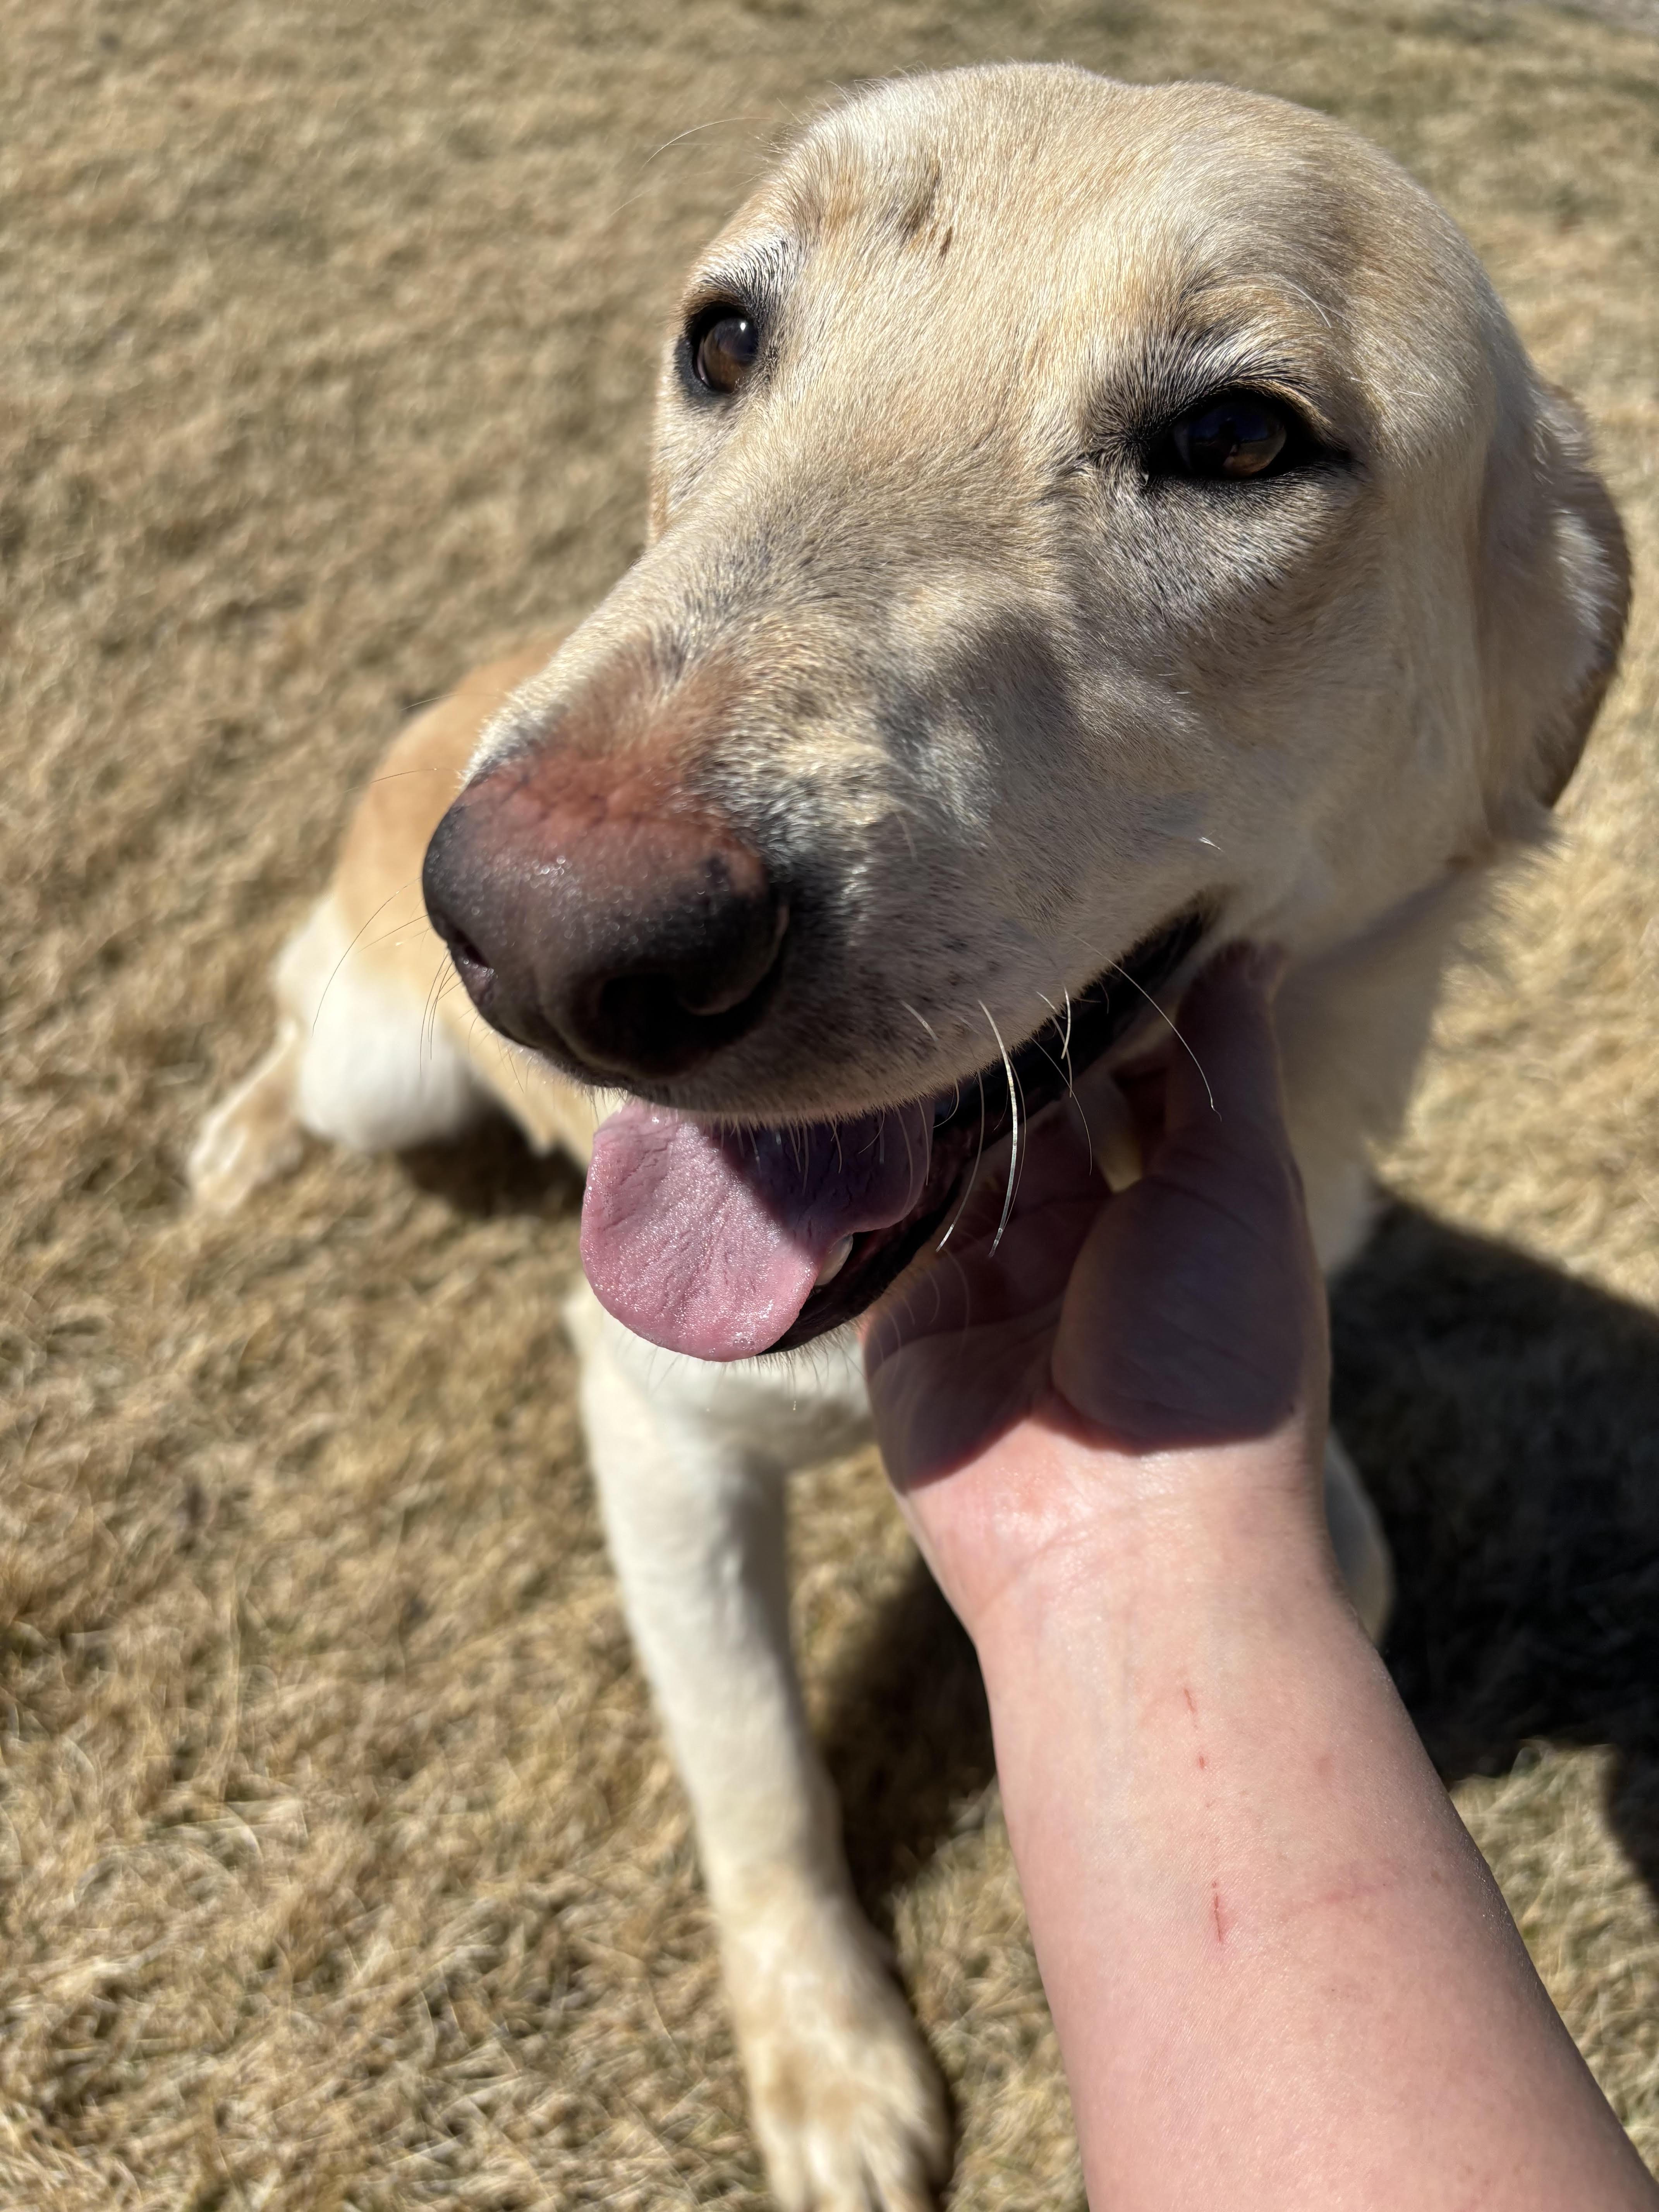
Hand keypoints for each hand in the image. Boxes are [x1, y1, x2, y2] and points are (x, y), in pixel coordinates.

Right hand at [862, 947, 1330, 1637]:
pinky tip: (839, 1079)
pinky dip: (865, 1163)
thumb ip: (1228, 1066)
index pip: (1135, 1075)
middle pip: (1032, 1105)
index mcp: (1180, 1208)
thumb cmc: (1215, 1363)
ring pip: (946, 1153)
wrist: (1126, 1553)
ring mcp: (989, 1281)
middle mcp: (1084, 1238)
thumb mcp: (1241, 1187)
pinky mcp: (907, 1323)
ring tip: (885, 981)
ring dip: (924, 1088)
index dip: (1104, 999)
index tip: (1057, 907)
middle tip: (951, 928)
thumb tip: (1247, 944)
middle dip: (999, 1036)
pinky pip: (879, 1223)